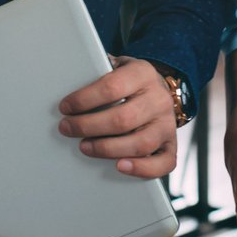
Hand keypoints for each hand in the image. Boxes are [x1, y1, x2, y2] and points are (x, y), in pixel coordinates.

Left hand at [57, 57, 178, 178]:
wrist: (159, 89)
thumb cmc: (131, 82)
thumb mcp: (118, 67)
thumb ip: (99, 72)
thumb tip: (69, 80)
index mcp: (143, 74)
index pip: (111, 87)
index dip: (84, 99)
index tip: (65, 107)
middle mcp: (159, 99)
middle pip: (122, 119)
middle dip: (88, 126)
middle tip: (67, 128)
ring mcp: (167, 124)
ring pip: (140, 143)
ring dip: (107, 149)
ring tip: (84, 146)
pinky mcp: (171, 144)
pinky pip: (163, 163)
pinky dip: (142, 169)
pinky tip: (120, 166)